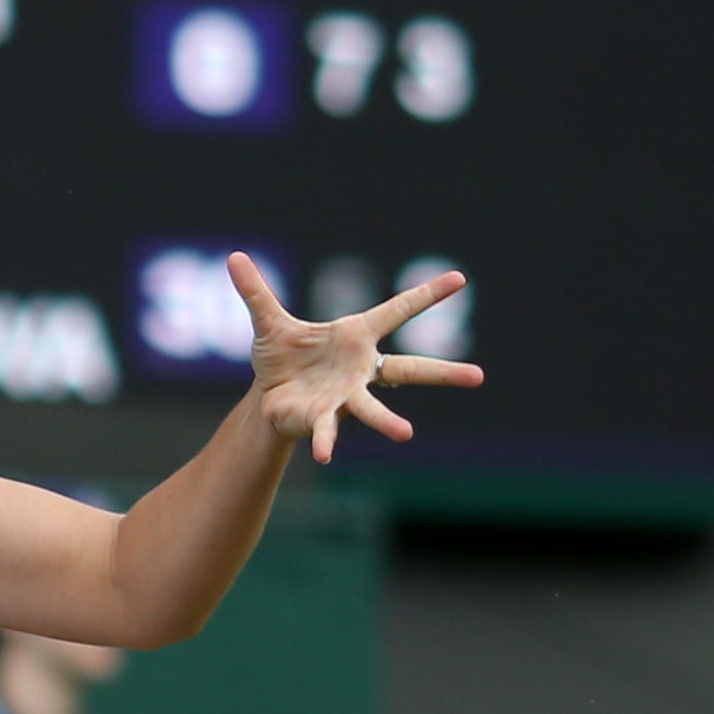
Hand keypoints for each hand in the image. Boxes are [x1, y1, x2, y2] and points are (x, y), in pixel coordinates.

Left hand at [230, 250, 482, 462]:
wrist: (268, 397)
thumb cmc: (281, 358)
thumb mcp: (268, 322)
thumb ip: (256, 291)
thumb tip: (234, 256)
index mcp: (355, 337)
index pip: (398, 311)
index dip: (427, 295)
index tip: (460, 279)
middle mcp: (360, 368)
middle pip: (411, 369)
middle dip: (444, 373)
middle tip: (479, 376)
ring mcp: (347, 396)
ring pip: (374, 409)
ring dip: (388, 422)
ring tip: (406, 434)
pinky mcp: (324, 417)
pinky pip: (328, 430)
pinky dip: (325, 441)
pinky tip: (324, 456)